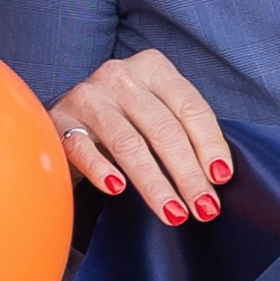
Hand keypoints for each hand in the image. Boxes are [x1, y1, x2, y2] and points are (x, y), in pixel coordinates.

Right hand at [51, 50, 231, 222]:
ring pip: (128, 144)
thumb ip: (183, 129)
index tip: (221, 179)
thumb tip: (218, 176)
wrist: (65, 117)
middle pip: (164, 129)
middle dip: (188, 174)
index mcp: (153, 68)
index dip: (210, 145)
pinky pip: (83, 149)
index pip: (191, 108)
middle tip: (204, 207)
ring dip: (155, 183)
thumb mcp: (155, 112)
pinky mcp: (57, 122)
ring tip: (173, 212)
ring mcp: (86, 97)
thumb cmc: (123, 117)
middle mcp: (120, 76)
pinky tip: (118, 190)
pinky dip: (102, 170)